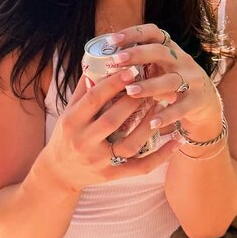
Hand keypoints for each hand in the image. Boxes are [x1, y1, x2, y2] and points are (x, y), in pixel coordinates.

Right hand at [44, 66, 181, 191]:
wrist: (59, 173)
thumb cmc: (65, 136)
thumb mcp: (68, 112)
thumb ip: (83, 90)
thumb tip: (96, 61)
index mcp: (71, 122)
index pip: (94, 99)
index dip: (113, 84)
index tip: (132, 70)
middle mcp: (83, 142)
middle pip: (113, 119)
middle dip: (134, 101)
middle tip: (152, 84)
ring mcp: (99, 161)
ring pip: (130, 143)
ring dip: (148, 124)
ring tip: (162, 106)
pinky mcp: (112, 176)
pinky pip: (141, 167)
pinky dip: (161, 155)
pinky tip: (176, 140)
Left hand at [104, 23, 222, 140]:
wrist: (205, 102)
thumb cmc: (170, 82)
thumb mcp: (158, 68)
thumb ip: (137, 65)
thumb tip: (96, 66)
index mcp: (169, 49)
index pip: (153, 32)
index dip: (133, 33)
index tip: (112, 40)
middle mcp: (182, 60)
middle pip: (161, 52)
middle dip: (138, 54)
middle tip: (116, 60)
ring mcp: (192, 80)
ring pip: (171, 80)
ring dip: (150, 85)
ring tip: (130, 91)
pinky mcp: (197, 101)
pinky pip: (182, 107)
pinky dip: (167, 114)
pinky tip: (152, 122)